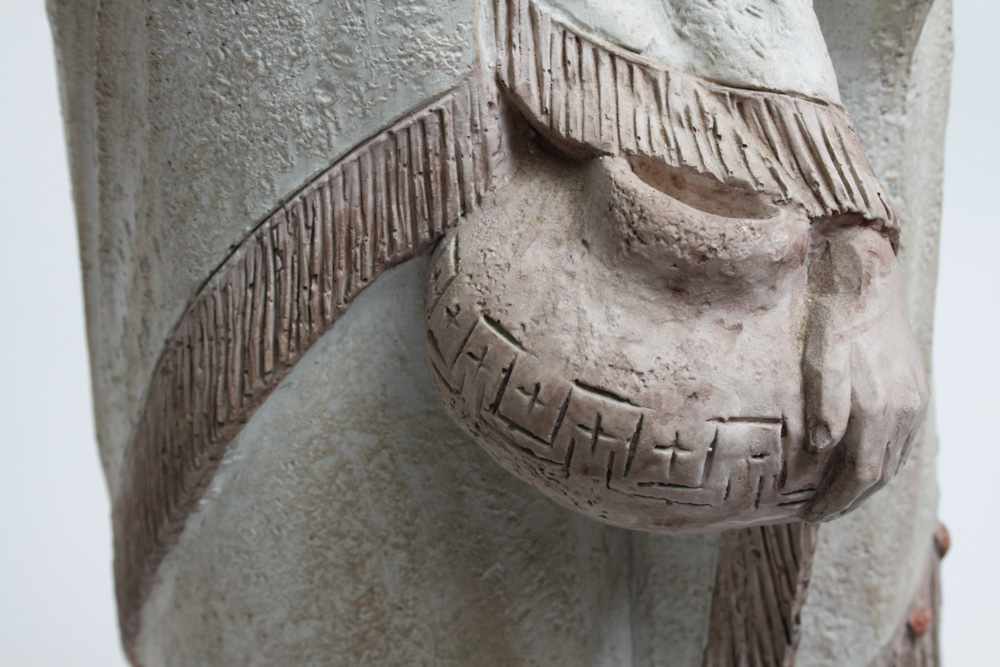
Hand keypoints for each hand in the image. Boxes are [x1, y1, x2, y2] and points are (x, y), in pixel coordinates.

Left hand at [802, 225, 928, 520]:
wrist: (868, 275)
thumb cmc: (835, 314)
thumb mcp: (821, 353)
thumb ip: (826, 401)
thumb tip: (823, 446)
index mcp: (882, 407)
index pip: (862, 474)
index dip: (836, 500)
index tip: (809, 515)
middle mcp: (906, 410)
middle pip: (881, 475)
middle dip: (849, 500)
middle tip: (817, 514)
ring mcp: (915, 400)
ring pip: (894, 460)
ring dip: (866, 485)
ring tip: (835, 497)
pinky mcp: (915, 389)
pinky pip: (900, 439)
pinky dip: (880, 460)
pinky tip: (859, 463)